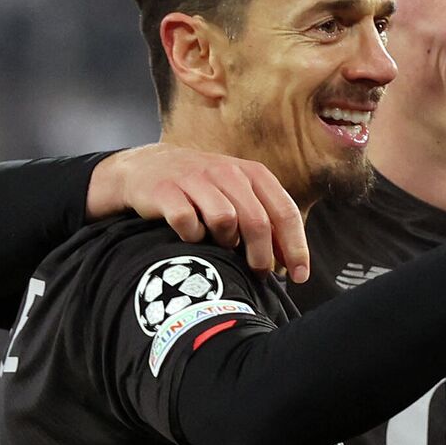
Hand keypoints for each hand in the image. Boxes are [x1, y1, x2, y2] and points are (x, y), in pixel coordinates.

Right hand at [89, 145, 308, 280]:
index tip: (300, 276)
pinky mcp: (165, 190)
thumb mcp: (238, 193)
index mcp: (253, 174)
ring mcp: (195, 179)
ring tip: (220, 245)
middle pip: (257, 221)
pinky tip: (192, 236)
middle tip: (260, 273)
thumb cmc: (202, 188)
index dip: (296, 247)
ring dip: (225, 242)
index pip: (285, 212)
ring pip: (225, 220)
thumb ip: (266, 219)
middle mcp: (227, 172)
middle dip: (262, 255)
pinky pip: (187, 222)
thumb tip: (291, 261)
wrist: (146, 168)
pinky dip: (192, 236)